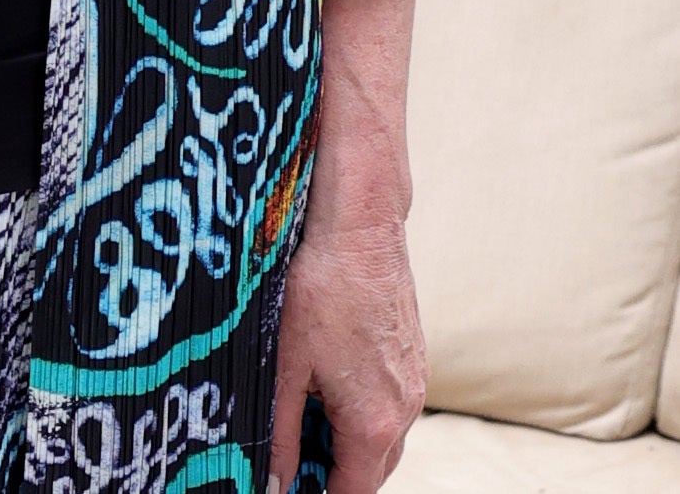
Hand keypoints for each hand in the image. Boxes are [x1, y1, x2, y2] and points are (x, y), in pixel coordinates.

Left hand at [272, 0, 424, 493]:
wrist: (358, 220)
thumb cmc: (317, 284)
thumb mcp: (282, 363)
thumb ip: (278, 429)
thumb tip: (272, 480)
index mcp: (376, 422)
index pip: (354, 493)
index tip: (283, 490)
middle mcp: (406, 407)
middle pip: (370, 469)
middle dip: (330, 475)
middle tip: (279, 464)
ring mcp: (413, 377)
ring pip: (380, 434)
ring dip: (342, 442)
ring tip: (291, 427)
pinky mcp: (409, 350)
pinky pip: (385, 399)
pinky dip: (354, 408)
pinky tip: (316, 383)